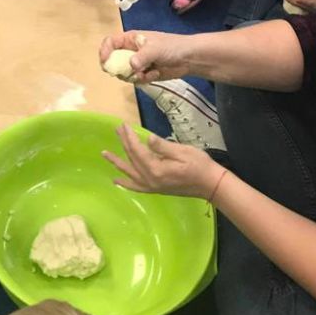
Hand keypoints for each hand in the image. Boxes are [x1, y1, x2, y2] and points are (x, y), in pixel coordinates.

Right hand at [99, 29, 190, 82]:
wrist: (188, 59)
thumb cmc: (171, 47)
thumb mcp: (156, 49)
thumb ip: (142, 56)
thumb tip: (131, 65)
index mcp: (130, 39)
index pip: (110, 43)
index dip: (104, 51)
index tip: (105, 62)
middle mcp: (130, 51)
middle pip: (113, 60)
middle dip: (119, 69)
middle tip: (127, 73)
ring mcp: (136, 63)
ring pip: (123, 73)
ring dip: (133, 76)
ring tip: (147, 73)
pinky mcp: (143, 74)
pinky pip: (134, 80)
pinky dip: (143, 80)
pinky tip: (154, 75)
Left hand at [102, 123, 223, 199]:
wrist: (210, 185)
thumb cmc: (199, 165)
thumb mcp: (182, 151)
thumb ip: (163, 146)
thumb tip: (148, 139)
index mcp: (156, 169)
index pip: (137, 150)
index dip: (130, 136)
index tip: (124, 125)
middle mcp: (150, 180)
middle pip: (132, 159)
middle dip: (124, 143)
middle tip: (117, 129)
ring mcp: (152, 186)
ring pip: (130, 173)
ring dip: (117, 162)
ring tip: (105, 154)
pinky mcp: (155, 189)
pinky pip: (136, 187)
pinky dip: (125, 183)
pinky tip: (117, 180)